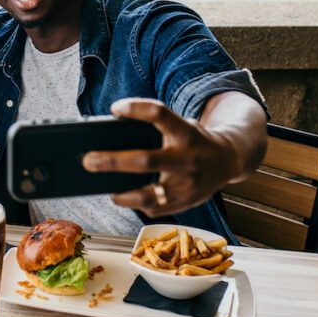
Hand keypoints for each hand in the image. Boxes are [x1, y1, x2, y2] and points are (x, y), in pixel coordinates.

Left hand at [82, 97, 244, 217]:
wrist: (228, 159)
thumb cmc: (193, 139)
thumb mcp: (181, 126)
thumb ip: (154, 130)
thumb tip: (110, 139)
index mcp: (186, 132)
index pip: (159, 114)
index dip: (136, 108)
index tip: (114, 107)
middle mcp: (187, 158)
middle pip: (145, 160)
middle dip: (112, 161)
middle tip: (88, 160)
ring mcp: (187, 184)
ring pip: (148, 194)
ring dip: (122, 193)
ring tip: (107, 189)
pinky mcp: (186, 202)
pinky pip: (154, 209)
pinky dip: (136, 203)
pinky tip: (125, 197)